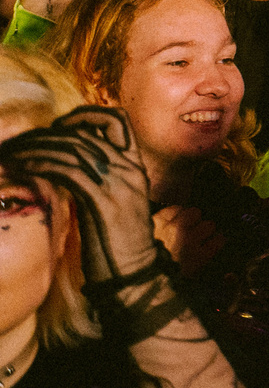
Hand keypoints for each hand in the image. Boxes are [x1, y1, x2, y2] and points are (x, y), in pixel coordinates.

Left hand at [0, 106, 159, 282]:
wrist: (133, 272)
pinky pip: (67, 170)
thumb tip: (68, 169)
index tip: (58, 126)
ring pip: (74, 147)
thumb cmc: (119, 243)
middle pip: (89, 130)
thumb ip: (99, 181)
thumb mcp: (115, 203)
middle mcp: (128, 168)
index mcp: (135, 166)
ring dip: (37, 146)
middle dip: (49, 131)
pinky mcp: (100, 199)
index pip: (117, 121)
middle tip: (22, 139)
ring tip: (13, 152)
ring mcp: (117, 182)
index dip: (86, 115)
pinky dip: (41, 163)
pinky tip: (23, 166)